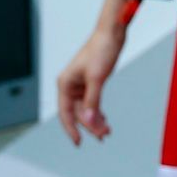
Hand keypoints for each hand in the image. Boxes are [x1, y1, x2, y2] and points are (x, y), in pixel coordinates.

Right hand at [56, 24, 125, 145]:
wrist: (112, 34)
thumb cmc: (101, 50)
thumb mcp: (97, 78)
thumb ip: (93, 100)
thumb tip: (90, 121)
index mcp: (65, 84)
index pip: (65, 113)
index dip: (71, 129)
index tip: (79, 142)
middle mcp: (70, 85)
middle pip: (77, 113)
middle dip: (89, 125)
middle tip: (103, 136)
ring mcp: (80, 84)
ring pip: (85, 109)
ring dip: (95, 120)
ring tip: (107, 131)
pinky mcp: (91, 82)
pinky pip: (92, 102)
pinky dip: (98, 111)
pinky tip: (105, 120)